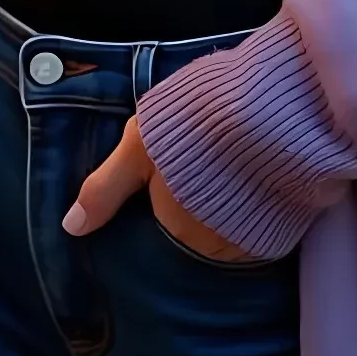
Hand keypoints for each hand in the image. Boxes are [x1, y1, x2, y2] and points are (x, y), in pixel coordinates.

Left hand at [61, 115, 261, 263]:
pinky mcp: (286, 229)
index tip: (177, 174)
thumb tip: (70, 229)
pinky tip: (260, 178)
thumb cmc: (195, 123)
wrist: (270, 108)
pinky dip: (257, 208)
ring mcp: (253, 242)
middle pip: (198, 231)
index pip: (165, 224)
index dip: (169, 197)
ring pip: (230, 231)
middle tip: (207, 166)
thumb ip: (105, 187)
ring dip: (229, 210)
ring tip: (235, 169)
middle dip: (200, 205)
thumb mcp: (140, 144)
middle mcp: (213, 247)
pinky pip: (262, 227)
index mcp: (174, 228)